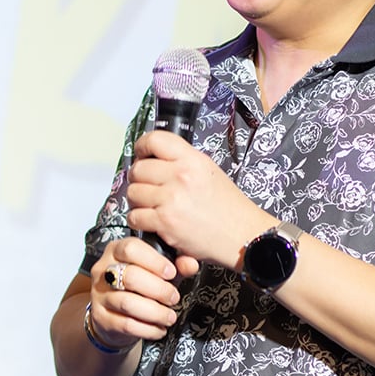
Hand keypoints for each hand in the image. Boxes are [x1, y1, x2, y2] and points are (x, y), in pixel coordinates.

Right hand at [88, 236, 198, 347]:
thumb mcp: (158, 273)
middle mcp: (103, 270)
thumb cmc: (139, 288)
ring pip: (128, 302)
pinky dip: (148, 329)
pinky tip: (159, 329)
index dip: (154, 261)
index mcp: (116, 251)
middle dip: (158, 289)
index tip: (171, 272)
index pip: (131, 248)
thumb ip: (176, 266)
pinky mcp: (100, 318)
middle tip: (174, 297)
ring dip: (155, 312)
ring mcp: (99, 294)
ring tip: (170, 316)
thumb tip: (191, 264)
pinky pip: (126, 324)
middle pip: (130, 276)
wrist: (115, 317)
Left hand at [126, 131, 272, 268]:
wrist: (241, 235)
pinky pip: (135, 216)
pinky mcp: (165, 222)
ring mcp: (171, 199)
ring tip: (151, 205)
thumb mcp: (208, 171)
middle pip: (138, 168)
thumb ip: (182, 161)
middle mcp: (181, 175)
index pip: (155, 140)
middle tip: (147, 186)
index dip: (142, 147)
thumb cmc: (227, 206)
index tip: (142, 155)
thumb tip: (154, 158)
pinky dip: (139, 220)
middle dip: (139, 179)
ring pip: (133, 192)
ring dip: (138, 201)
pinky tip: (152, 221)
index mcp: (192, 160)